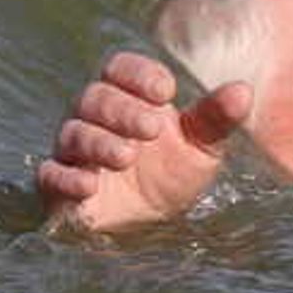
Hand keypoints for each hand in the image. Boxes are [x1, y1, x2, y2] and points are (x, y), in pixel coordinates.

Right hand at [38, 52, 255, 231]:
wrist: (153, 225)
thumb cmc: (173, 173)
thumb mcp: (200, 146)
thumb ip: (215, 118)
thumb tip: (243, 91)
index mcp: (126, 97)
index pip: (118, 68)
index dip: (138, 74)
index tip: (166, 91)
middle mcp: (94, 118)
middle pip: (94, 97)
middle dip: (122, 110)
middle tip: (153, 128)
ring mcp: (73, 152)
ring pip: (73, 133)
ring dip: (99, 142)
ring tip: (127, 156)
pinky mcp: (59, 187)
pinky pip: (49, 174)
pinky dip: (65, 178)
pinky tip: (90, 184)